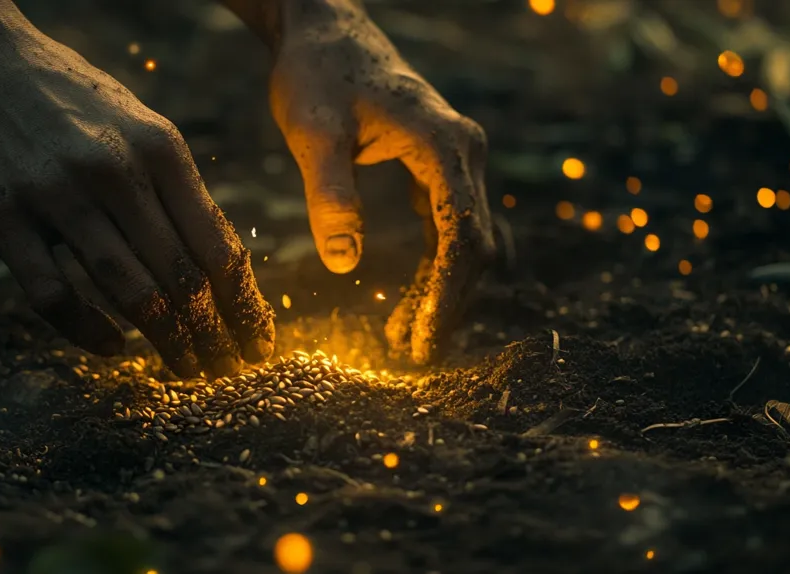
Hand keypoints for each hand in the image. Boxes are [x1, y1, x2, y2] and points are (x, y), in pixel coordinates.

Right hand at [0, 29, 273, 377]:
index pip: (218, 246)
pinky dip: (86, 330)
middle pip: (180, 277)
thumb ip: (177, 188)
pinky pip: (52, 293)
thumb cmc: (72, 98)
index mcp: (161, 148)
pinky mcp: (1, 217)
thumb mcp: (140, 125)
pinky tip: (112, 348)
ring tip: (186, 369)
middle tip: (226, 370)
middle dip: (212, 335)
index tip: (260, 344)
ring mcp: (56, 195)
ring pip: (126, 289)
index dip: (244, 306)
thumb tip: (220, 262)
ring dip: (164, 340)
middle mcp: (115, 171)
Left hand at [268, 1, 494, 363]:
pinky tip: (412, 301)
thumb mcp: (314, 133)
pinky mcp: (440, 166)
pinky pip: (451, 228)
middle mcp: (464, 152)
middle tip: (412, 355)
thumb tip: (346, 265)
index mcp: (443, 144)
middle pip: (475, 246)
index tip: (421, 343)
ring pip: (468, 241)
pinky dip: (437, 269)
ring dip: (446, 292)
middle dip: (448, 305)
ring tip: (408, 339)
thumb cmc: (317, 75)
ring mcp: (457, 159)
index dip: (446, 297)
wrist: (325, 30)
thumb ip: (331, 194)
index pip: (462, 236)